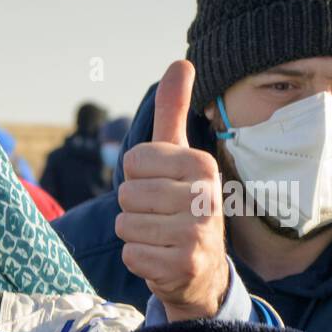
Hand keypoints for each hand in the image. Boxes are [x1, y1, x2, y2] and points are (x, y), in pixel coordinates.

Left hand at [116, 59, 228, 321]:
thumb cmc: (182, 204)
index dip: (136, 177)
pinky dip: (138, 258)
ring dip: (135, 234)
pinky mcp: (183, 265)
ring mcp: (197, 233)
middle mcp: (205, 196)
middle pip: (127, 194)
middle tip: (160, 216)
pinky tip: (161, 257)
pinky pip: (131, 254)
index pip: (133, 161)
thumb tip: (181, 62)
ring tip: (161, 236)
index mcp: (201, 164)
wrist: (203, 269)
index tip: (160, 187)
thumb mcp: (178, 156)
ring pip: (126, 224)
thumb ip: (173, 112)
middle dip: (134, 208)